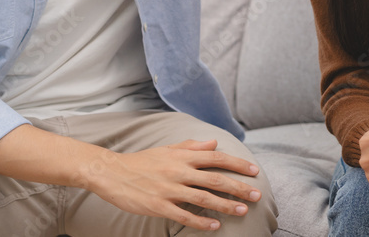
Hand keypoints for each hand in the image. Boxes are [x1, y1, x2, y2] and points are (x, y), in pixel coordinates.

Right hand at [86, 139, 262, 231]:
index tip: (255, 171)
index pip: (216, 158)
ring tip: (243, 211)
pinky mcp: (159, 206)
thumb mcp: (167, 149)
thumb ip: (191, 146)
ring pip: (204, 198)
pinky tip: (215, 225)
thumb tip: (214, 142)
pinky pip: (184, 215)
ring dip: (225, 205)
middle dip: (239, 187)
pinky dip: (201, 221)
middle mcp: (179, 170)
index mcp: (182, 155)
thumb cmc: (141, 161)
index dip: (237, 164)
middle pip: (215, 178)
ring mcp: (169, 189)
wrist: (112, 173)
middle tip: (257, 195)